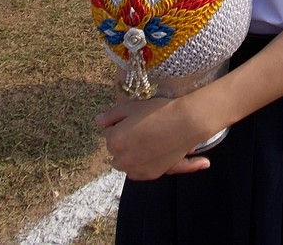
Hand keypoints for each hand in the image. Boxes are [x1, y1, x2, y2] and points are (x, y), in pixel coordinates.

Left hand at [96, 96, 211, 180]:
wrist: (184, 123)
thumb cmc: (157, 111)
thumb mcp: (131, 107)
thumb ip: (111, 115)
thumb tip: (98, 121)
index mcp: (114, 140)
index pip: (108, 132)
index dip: (119, 124)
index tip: (132, 118)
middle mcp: (122, 158)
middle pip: (115, 149)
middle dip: (122, 140)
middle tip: (139, 127)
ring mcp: (135, 169)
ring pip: (124, 163)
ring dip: (128, 154)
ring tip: (143, 140)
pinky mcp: (149, 175)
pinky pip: (136, 172)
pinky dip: (138, 165)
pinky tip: (147, 153)